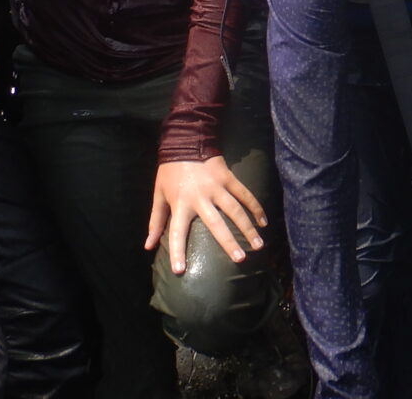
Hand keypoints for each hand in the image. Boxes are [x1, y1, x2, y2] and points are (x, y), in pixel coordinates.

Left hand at [146, 156, 266, 275]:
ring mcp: (217, 187)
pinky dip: (255, 207)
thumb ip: (156, 221)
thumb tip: (148, 246)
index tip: (180, 270)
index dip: (177, 251)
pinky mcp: (228, 178)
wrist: (186, 141)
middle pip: (216, 224)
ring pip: (235, 210)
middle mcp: (200, 197)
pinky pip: (245, 194)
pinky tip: (264, 222)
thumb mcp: (159, 194)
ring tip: (258, 245)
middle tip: (240, 260)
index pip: (177, 232)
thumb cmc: (170, 172)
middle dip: (228, 242)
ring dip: (248, 228)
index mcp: (181, 203)